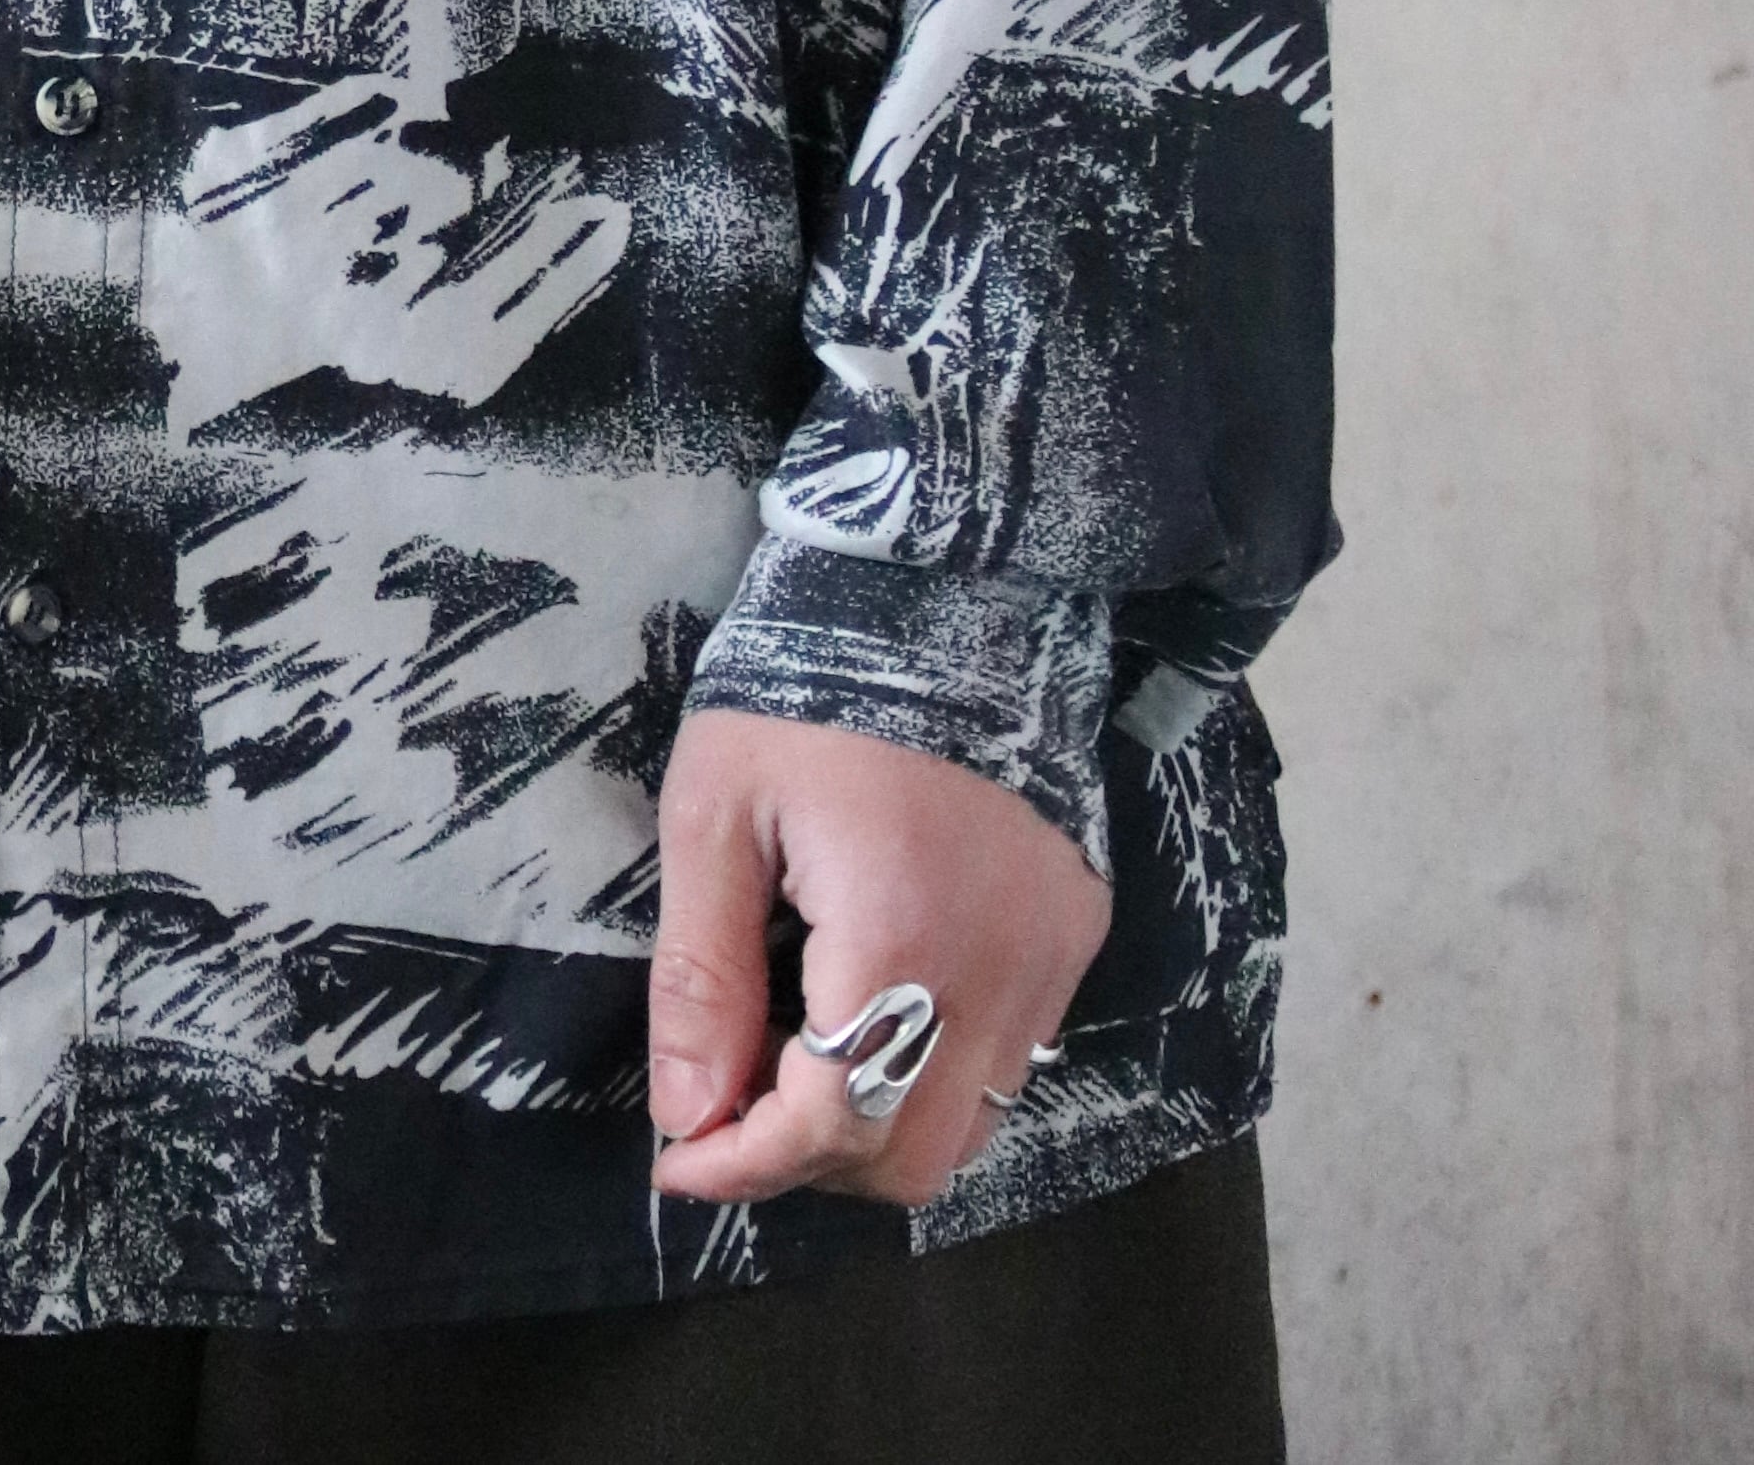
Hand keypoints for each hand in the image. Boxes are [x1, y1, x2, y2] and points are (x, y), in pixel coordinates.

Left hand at [644, 709, 1108, 1212]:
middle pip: (911, 1157)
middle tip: (725, 1109)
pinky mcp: (1077, 936)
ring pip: (970, 1128)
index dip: (745, 1162)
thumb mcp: (716, 813)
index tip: (676, 1159)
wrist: (943, 591)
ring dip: (874, 1130)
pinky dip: (931, 1077)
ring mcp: (1052, 961)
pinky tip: (866, 1013)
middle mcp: (998, 973)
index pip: (832, 1123)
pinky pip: (1009, 1064)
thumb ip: (703, 972)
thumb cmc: (807, 689)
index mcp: (900, 936)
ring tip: (789, 1063)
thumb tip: (686, 1108)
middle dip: (807, 1162)